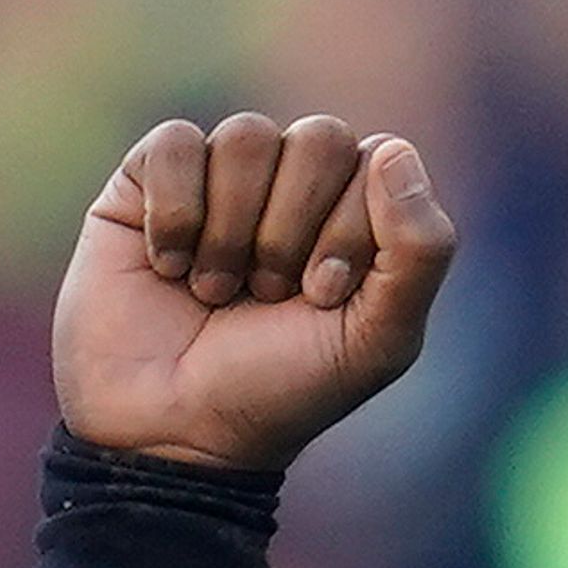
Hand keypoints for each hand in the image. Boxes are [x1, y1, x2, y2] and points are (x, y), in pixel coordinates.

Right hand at [52, 113, 457, 472]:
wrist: (174, 430)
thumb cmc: (285, 388)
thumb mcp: (378, 338)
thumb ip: (418, 252)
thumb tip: (396, 151)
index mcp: (361, 216)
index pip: (381, 161)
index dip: (351, 228)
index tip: (320, 297)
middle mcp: (296, 186)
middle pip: (320, 138)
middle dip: (295, 228)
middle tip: (268, 295)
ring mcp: (223, 178)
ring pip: (248, 137)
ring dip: (235, 229)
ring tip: (217, 291)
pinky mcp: (149, 180)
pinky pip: (176, 142)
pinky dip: (177, 213)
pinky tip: (170, 268)